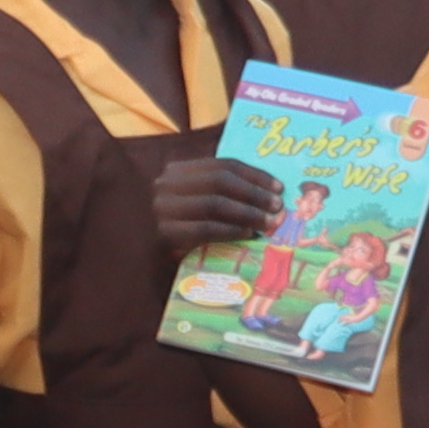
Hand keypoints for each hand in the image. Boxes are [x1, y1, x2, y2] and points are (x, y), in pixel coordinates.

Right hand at [147, 154, 281, 251]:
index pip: (222, 165)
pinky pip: (204, 228)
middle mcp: (165, 185)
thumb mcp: (199, 206)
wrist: (149, 262)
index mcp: (177, 172)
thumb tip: (271, 192)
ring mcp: (160, 209)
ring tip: (268, 223)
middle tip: (278, 207)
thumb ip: (224, 193)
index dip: (255, 175)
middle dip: (254, 193)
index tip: (279, 187)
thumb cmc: (184, 233)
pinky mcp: (162, 234)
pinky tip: (248, 234)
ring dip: (247, 212)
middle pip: (219, 181)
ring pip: (213, 203)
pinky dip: (230, 230)